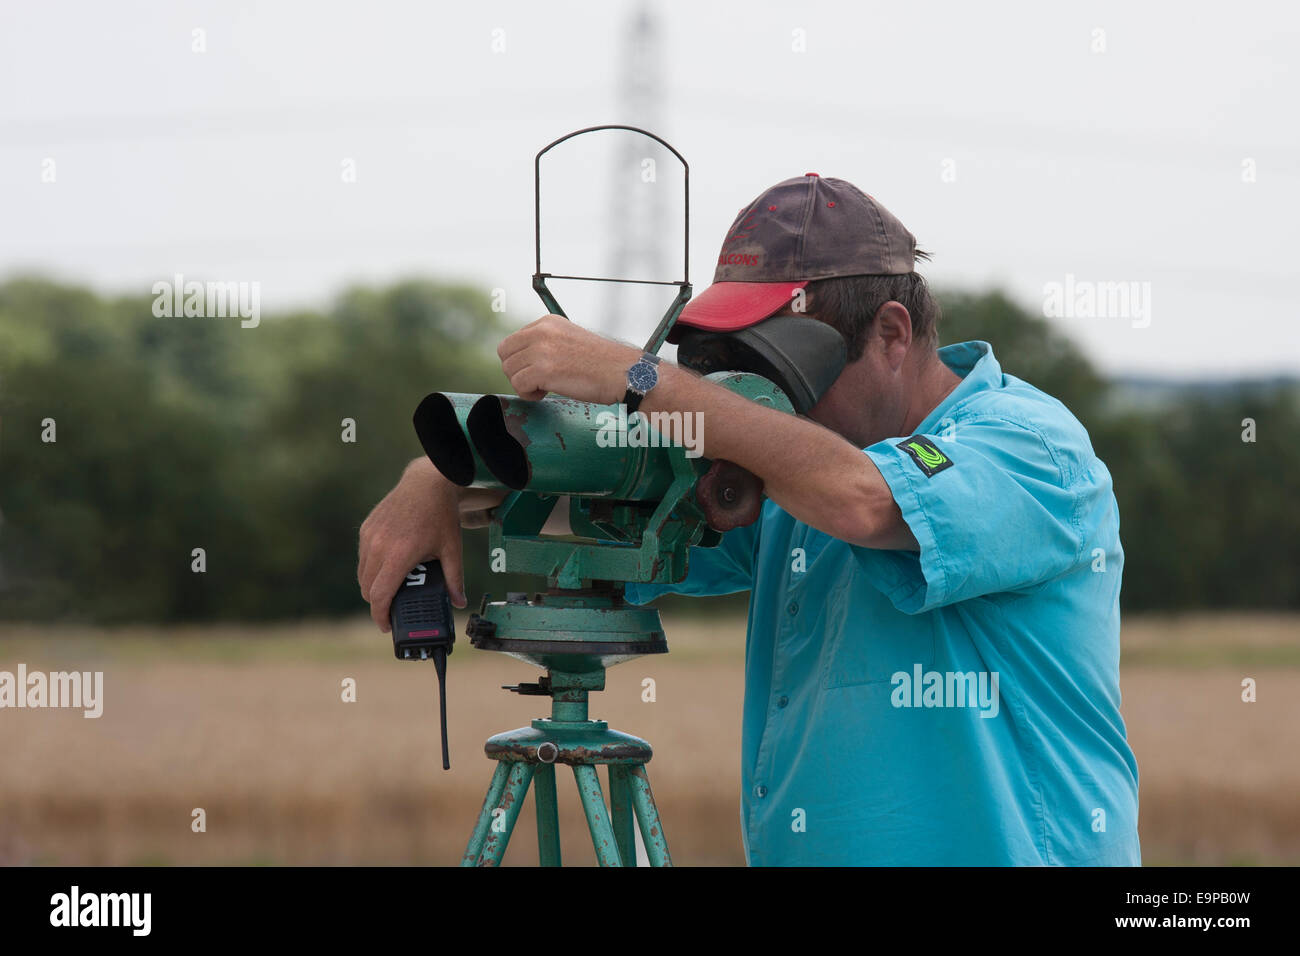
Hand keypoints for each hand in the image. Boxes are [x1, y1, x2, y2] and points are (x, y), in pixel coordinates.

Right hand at [358, 457, 466, 631]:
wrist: (427, 483)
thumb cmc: (440, 514)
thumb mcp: (451, 549)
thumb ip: (454, 579)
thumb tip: (459, 601)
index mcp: (400, 554)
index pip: (380, 595)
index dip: (380, 615)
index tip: (386, 625)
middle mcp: (379, 546)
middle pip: (367, 588)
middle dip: (377, 604)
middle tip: (392, 609)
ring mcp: (370, 536)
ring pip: (362, 574)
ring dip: (372, 586)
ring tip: (391, 590)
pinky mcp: (366, 528)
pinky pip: (362, 557)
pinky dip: (371, 568)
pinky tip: (387, 568)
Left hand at [497, 314, 637, 402]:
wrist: (622, 373)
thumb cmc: (600, 363)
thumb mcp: (569, 340)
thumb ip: (545, 343)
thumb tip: (521, 359)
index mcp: (547, 323)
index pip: (512, 341)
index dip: (520, 361)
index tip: (538, 370)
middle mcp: (541, 332)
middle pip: (505, 355)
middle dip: (517, 372)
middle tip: (536, 381)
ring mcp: (542, 350)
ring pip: (509, 371)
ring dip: (523, 384)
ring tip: (544, 388)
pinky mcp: (544, 370)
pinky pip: (518, 385)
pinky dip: (528, 394)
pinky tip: (545, 393)